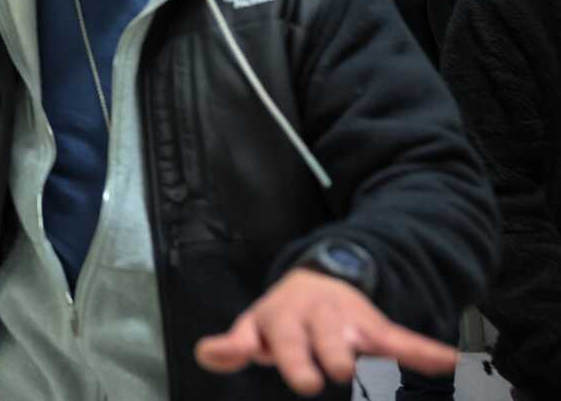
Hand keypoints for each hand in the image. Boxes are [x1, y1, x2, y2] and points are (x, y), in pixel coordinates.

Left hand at [195, 268, 457, 396]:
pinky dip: (425, 350)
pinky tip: (449, 361)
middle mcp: (319, 319)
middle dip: (336, 357)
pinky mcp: (376, 328)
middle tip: (339, 370)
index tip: (309, 379)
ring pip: (366, 340)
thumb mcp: (253, 326)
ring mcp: (349, 323)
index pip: (289, 343)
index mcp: (284, 320)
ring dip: (378, 355)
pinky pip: (402, 339)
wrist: (316, 276)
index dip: (297, 360)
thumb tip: (206, 353)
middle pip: (331, 343)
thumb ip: (233, 345)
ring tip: (388, 374)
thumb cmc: (281, 316)